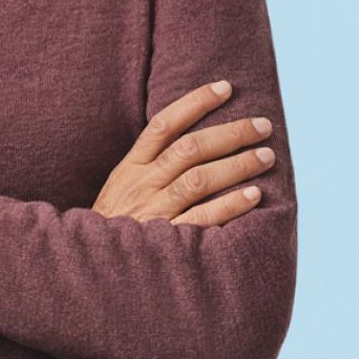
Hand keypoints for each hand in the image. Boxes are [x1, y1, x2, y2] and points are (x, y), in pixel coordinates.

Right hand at [92, 80, 275, 226]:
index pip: (163, 125)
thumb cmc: (115, 228)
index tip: (225, 88)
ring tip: (266, 155)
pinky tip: (254, 195)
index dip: (195, 102)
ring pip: (199, 179)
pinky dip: (230, 204)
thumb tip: (191, 140)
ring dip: (237, 164)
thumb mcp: (119, 191)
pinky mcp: (167, 241)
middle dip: (230, 133)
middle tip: (262, 125)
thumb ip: (148, 167)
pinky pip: (203, 218)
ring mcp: (153, 212)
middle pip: (189, 148)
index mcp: (130, 169)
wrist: (92, 270)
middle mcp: (142, 185)